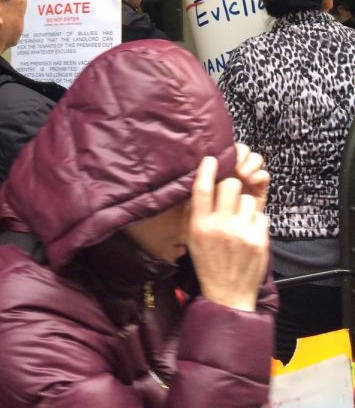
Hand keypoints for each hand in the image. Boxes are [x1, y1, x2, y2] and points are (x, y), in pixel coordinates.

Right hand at [188, 156, 268, 312]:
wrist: (228, 294)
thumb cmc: (208, 262)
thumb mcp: (193, 237)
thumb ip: (196, 212)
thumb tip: (203, 182)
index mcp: (200, 225)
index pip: (202, 188)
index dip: (207, 169)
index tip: (212, 159)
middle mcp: (220, 227)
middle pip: (230, 185)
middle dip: (231, 186)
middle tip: (230, 195)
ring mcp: (241, 233)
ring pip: (248, 199)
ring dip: (244, 205)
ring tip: (240, 220)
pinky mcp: (259, 240)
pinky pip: (261, 215)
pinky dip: (256, 221)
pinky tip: (249, 233)